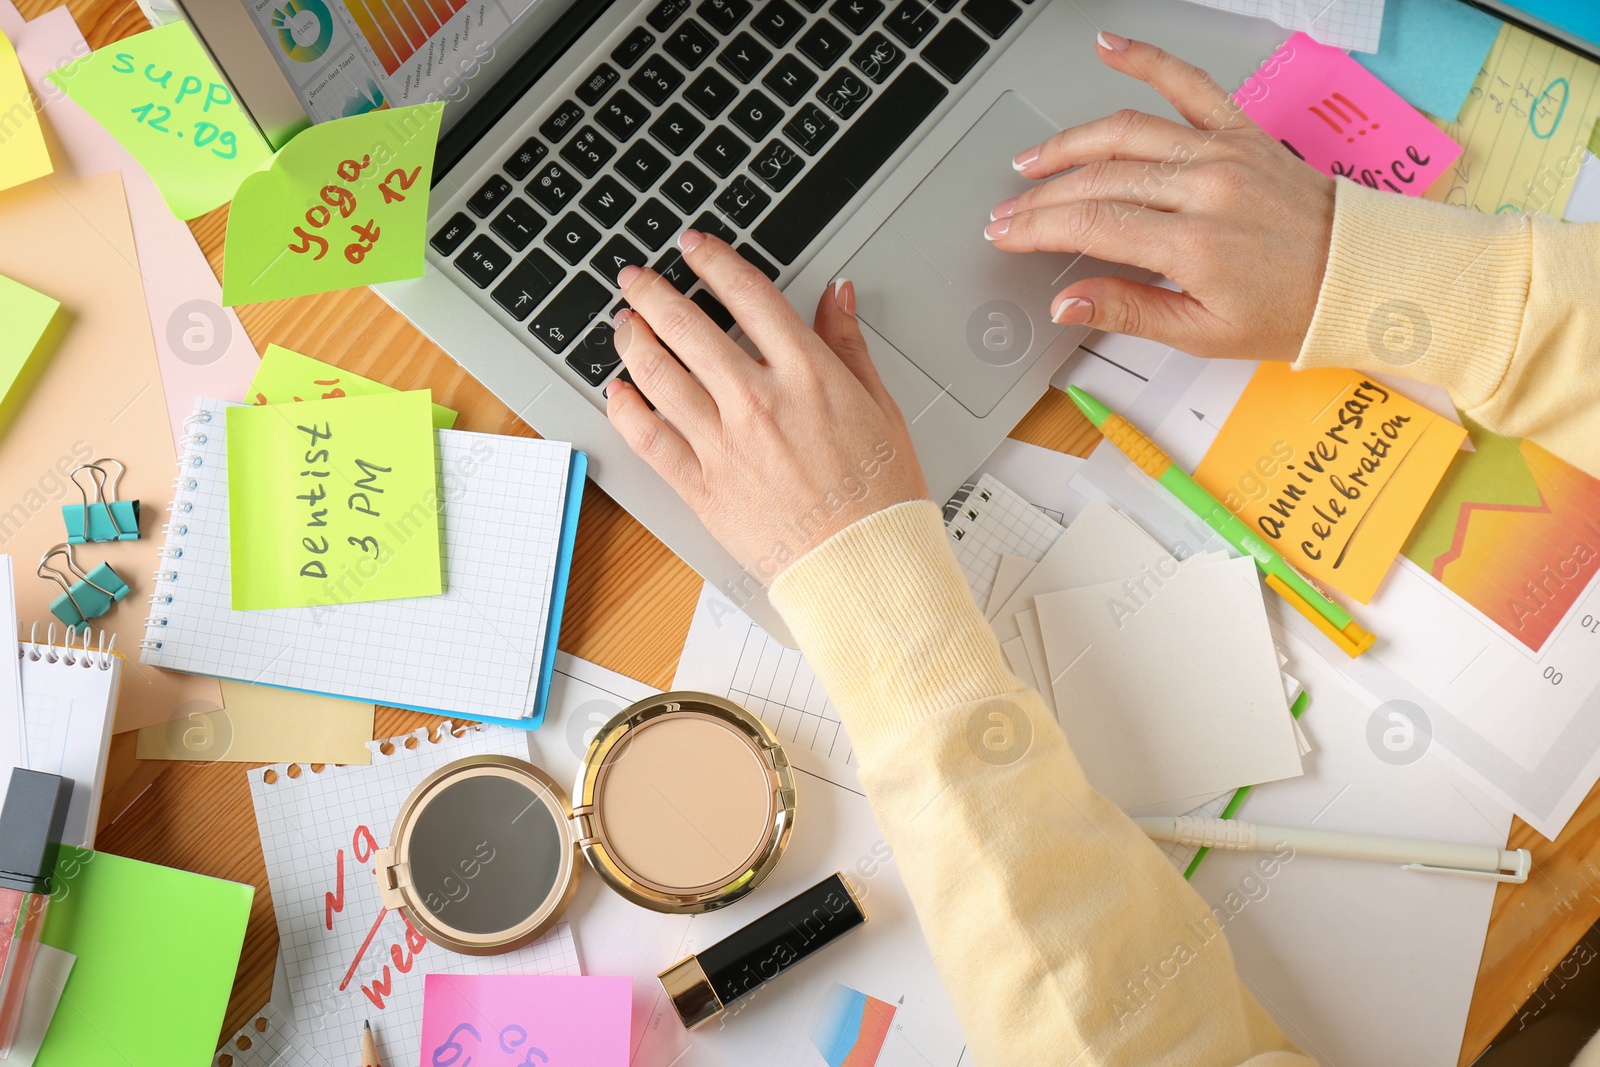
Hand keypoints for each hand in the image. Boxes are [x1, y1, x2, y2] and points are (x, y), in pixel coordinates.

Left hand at [604, 233, 928, 584]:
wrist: (864, 565)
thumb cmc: (881, 494)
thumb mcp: (880, 406)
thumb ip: (848, 345)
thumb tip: (837, 294)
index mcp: (807, 374)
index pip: (748, 295)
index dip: (713, 261)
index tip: (693, 248)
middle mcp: (758, 401)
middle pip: (687, 326)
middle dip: (653, 293)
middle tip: (635, 279)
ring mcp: (724, 444)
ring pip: (658, 374)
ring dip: (632, 340)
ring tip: (623, 324)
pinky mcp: (701, 486)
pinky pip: (648, 437)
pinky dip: (625, 407)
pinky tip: (618, 391)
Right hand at [985, 32, 1335, 361]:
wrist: (1358, 275)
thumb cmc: (1289, 309)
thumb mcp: (1201, 334)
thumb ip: (1128, 311)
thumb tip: (1067, 302)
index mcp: (1195, 245)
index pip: (1092, 223)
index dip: (1038, 227)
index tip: (1005, 233)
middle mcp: (1206, 188)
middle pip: (1099, 178)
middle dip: (1042, 196)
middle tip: (1007, 210)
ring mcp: (1223, 152)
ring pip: (1126, 131)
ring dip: (1070, 143)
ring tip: (1032, 160)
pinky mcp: (1241, 131)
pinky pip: (1188, 83)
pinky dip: (1146, 58)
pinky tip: (1109, 46)